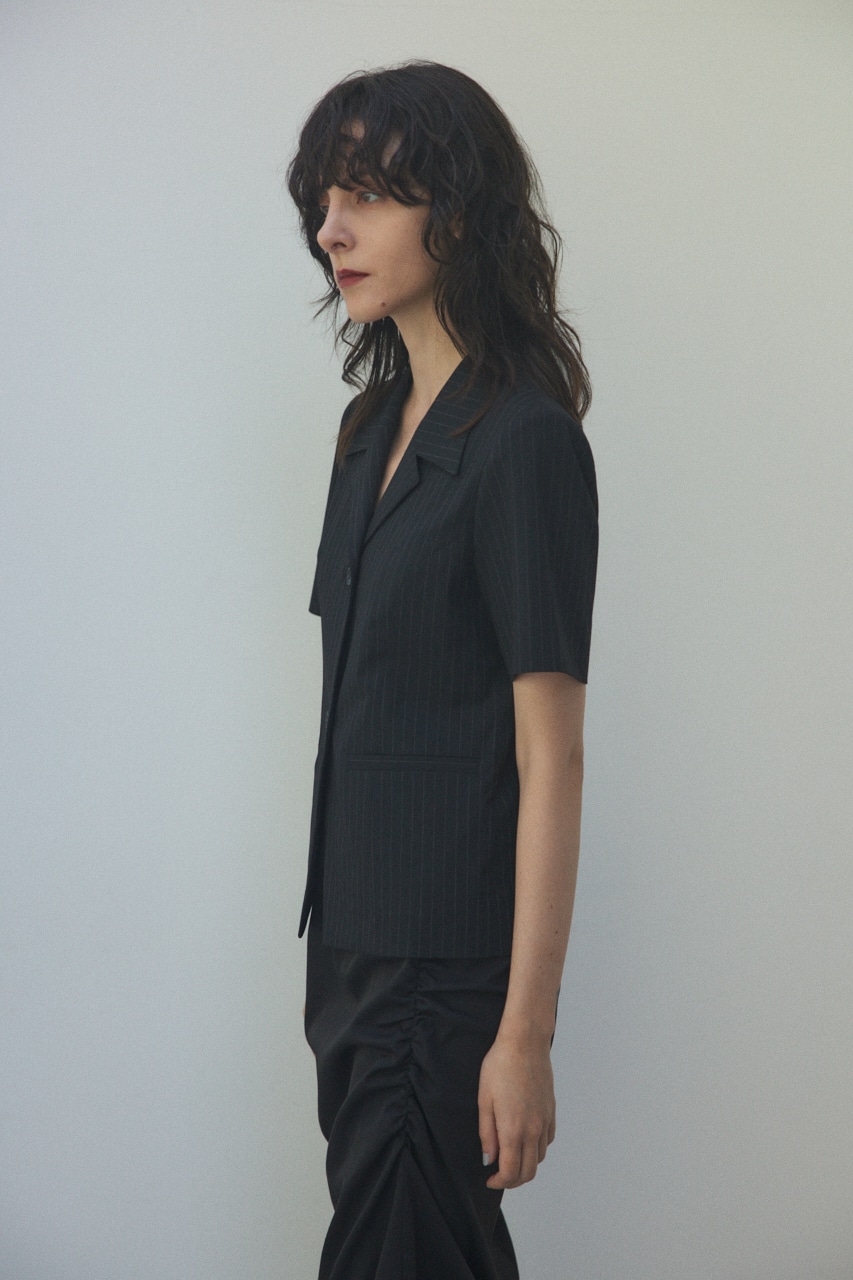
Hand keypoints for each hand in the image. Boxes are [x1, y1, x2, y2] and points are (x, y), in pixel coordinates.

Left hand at [477, 1031, 555, 1188]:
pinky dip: (536, 1149)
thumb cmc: (500, 1067)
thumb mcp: (484, 1100)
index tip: (489, 1179)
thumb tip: (489, 1159)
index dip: (499, 1183)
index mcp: (514, 1130)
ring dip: (525, 1165)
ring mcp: (545, 1121)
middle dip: (513, 1181)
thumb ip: (487, 1134)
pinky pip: (546, 1141)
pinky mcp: (551, 1111)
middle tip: (498, 1175)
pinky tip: (524, 1139)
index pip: (511, 1173)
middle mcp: (533, 1130)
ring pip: (539, 1158)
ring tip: (509, 1156)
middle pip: (528, 1172)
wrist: (525, 1043)